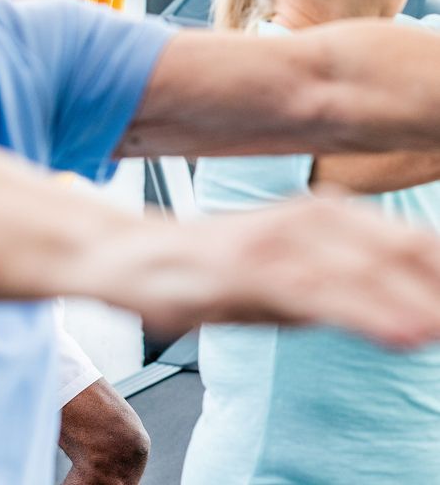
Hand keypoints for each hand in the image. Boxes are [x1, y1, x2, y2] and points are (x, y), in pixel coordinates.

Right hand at [138, 195, 439, 348]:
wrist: (139, 255)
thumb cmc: (219, 268)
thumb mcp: (294, 276)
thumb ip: (349, 288)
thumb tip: (416, 319)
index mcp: (325, 216)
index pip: (406, 243)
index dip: (438, 271)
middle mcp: (306, 220)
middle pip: (395, 252)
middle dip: (433, 284)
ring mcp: (275, 242)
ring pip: (360, 271)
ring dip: (413, 300)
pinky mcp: (246, 269)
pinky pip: (314, 292)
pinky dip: (363, 312)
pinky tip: (401, 332)